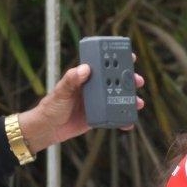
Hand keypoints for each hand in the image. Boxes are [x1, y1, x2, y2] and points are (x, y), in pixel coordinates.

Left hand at [16, 57, 145, 151]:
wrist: (47, 128)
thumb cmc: (51, 106)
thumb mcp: (61, 92)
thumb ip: (71, 80)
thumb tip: (84, 68)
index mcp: (85, 78)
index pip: (103, 66)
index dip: (117, 60)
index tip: (130, 57)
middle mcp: (93, 89)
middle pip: (115, 81)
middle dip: (129, 80)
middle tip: (138, 81)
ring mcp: (97, 103)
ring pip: (118, 99)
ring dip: (130, 100)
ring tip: (139, 103)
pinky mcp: (98, 117)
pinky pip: (114, 117)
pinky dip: (122, 119)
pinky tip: (129, 122)